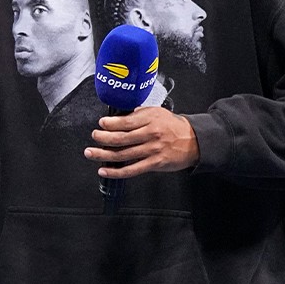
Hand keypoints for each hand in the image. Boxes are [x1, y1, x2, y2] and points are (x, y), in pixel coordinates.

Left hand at [83, 107, 198, 177]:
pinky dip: (116, 171)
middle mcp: (150, 134)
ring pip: (123, 154)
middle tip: (93, 137)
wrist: (194, 140)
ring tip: (91, 153)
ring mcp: (152, 150)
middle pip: (121, 138)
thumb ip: (139, 114)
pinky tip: (104, 171)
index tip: (101, 124)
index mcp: (150, 120)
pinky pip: (132, 170)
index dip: (110, 124)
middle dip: (103, 138)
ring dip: (104, 155)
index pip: (126, 122)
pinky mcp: (154, 164)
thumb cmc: (172, 126)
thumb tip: (120, 116)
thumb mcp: (156, 112)